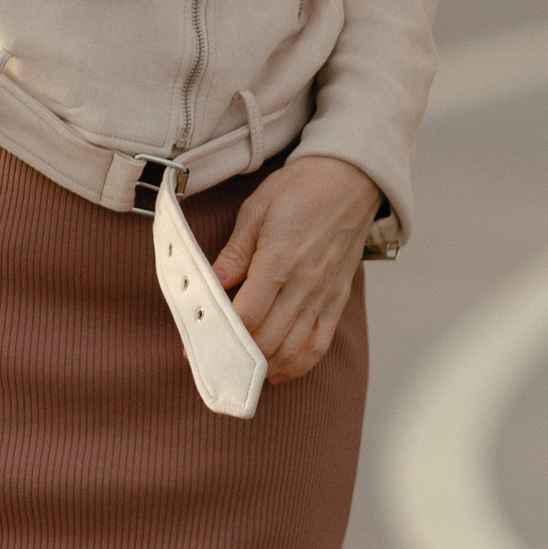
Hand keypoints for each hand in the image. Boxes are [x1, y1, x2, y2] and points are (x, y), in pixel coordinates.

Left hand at [211, 154, 381, 380]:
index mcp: (280, 260)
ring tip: (238, 368)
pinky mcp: (337, 299)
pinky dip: (297, 364)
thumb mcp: (256, 210)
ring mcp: (324, 295)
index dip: (219, 336)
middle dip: (235, 357)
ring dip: (264, 367)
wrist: (351, 178)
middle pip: (266, 340)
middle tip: (210, 361)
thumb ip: (234, 252)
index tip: (196, 345)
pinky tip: (276, 371)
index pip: (246, 316)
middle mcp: (305, 284)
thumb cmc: (301, 189)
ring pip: (293, 350)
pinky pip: (319, 344)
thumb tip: (210, 282)